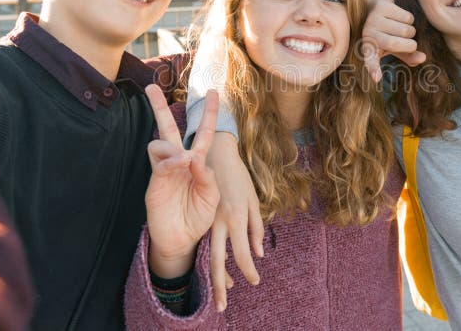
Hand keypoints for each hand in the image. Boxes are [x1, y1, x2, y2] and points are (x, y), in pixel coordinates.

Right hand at [144, 85, 219, 278]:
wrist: (181, 240)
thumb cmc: (198, 217)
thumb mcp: (212, 197)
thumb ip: (208, 177)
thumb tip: (194, 156)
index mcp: (197, 162)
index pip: (202, 132)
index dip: (209, 113)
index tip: (214, 92)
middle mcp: (179, 161)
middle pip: (168, 127)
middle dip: (159, 107)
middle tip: (150, 87)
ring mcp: (165, 170)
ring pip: (161, 142)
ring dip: (173, 146)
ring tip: (184, 160)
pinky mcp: (155, 182)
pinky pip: (159, 163)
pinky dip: (169, 160)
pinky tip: (178, 164)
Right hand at [206, 133, 263, 312]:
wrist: (215, 153)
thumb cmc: (239, 176)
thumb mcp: (253, 199)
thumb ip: (256, 227)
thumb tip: (259, 253)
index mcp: (236, 217)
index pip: (241, 254)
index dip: (249, 271)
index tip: (255, 281)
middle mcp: (219, 222)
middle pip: (218, 262)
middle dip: (221, 286)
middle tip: (222, 307)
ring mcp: (207, 220)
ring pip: (209, 254)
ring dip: (216, 276)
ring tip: (222, 294)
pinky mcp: (201, 216)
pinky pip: (206, 242)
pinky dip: (213, 258)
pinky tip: (219, 269)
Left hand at [361, 0, 425, 81]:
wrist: (373, 8)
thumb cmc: (386, 32)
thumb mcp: (394, 48)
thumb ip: (408, 56)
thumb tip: (423, 58)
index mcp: (369, 48)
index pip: (370, 61)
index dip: (373, 69)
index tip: (376, 78)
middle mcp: (368, 34)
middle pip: (396, 44)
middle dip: (409, 45)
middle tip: (409, 42)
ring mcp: (373, 19)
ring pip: (405, 30)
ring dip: (410, 30)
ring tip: (402, 27)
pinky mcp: (382, 6)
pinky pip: (407, 17)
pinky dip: (410, 19)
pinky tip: (401, 17)